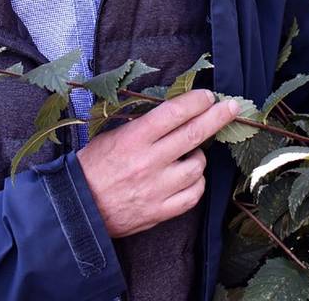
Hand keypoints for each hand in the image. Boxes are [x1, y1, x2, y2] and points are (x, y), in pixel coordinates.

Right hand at [76, 89, 239, 237]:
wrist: (77, 208)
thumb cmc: (93, 167)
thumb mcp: (112, 136)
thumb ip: (143, 126)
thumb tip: (175, 113)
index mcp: (133, 138)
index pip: (173, 113)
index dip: (196, 101)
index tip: (209, 96)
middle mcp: (148, 162)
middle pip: (194, 134)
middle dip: (217, 117)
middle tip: (231, 108)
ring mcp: (156, 189)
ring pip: (197, 167)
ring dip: (200, 157)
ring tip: (190, 155)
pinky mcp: (160, 211)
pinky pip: (193, 195)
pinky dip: (196, 184)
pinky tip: (189, 178)